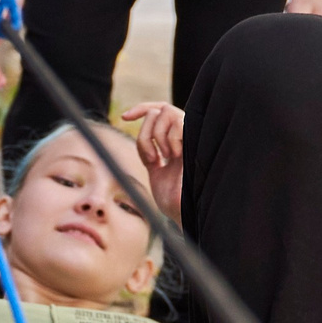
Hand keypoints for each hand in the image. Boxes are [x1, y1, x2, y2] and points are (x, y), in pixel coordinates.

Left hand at [119, 101, 184, 220]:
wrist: (184, 214)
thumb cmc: (172, 199)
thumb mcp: (155, 171)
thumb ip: (149, 152)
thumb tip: (137, 136)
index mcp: (175, 142)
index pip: (159, 111)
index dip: (141, 108)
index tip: (124, 117)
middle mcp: (183, 137)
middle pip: (159, 108)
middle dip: (146, 131)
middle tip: (152, 158)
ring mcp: (190, 137)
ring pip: (167, 111)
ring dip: (157, 135)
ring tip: (164, 158)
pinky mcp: (197, 141)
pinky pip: (179, 122)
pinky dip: (170, 137)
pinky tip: (174, 156)